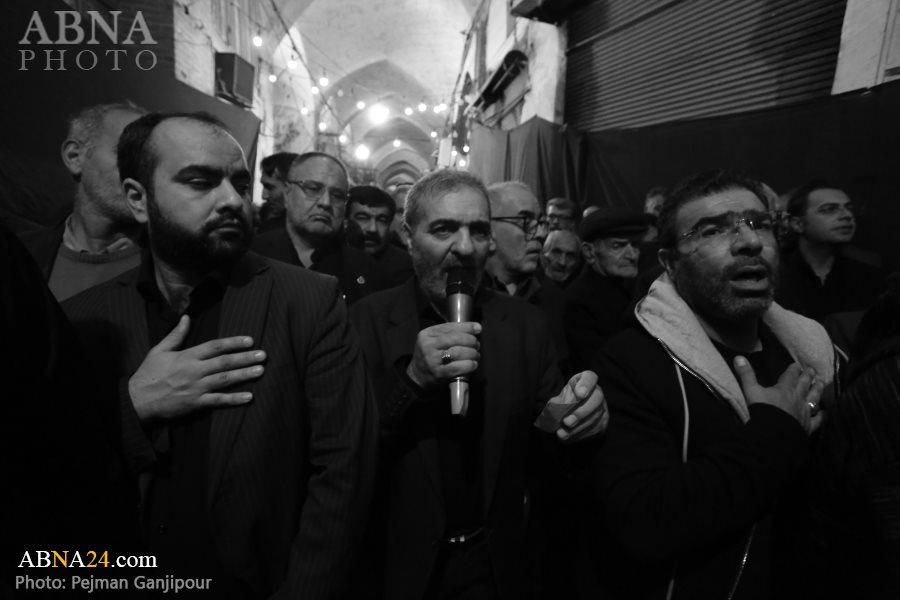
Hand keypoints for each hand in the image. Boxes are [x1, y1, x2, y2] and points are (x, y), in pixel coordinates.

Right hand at [128, 315, 266, 421]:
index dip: (233, 343)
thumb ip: (176, 335)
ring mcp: (196, 387)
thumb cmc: (148, 374)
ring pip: (224, 380)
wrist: (136, 400)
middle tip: (263, 355)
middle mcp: (194, 370)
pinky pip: (218, 401)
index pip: (215, 346)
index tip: (250, 340)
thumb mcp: (159, 350)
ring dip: (244, 375)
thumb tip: (186, 318)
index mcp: (187, 356)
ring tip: (261, 371)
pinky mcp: (195, 403)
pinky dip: (234, 399)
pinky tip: (249, 397)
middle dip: (245, 358)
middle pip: (224, 362)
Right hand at [406, 322, 480, 389]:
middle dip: (471, 341)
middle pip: (456, 338)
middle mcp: (428, 345)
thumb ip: (451, 333)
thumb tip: (476, 328)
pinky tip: (473, 364)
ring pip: (458, 352)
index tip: (478, 329)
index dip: (467, 327)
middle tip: (477, 346)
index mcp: (427, 334)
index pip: (450, 327)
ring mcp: (432, 360)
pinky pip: (457, 367)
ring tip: (476, 356)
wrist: (416, 377)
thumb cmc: (430, 356)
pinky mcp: (438, 373)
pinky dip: (468, 365)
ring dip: (472, 353)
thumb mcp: (434, 341)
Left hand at [550, 370, 608, 442]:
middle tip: (567, 422)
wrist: (573, 412)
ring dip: (577, 428)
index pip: (590, 377)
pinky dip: (579, 435)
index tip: (579, 394)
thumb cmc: (565, 401)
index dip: (586, 385)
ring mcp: (603, 408)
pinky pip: (594, 430)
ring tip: (562, 434)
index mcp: (586, 380)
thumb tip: (554, 412)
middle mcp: (598, 393)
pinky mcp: (603, 422)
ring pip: (595, 418)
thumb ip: (558, 402)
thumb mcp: (560, 397)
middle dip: (580, 412)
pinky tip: (568, 437)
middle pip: (596, 399)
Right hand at [734, 357, 823, 433]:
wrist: (773, 433)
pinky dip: (822, 415)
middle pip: (805, 384)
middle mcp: (797, 397)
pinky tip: (826, 413)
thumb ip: (746, 374)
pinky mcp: (808, 425)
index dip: (793, 369)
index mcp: (784, 388)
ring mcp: (805, 411)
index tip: (796, 365)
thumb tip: (738, 357)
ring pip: (814, 398)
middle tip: (812, 370)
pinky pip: (818, 419)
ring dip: (818, 390)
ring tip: (822, 383)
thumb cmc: (762, 410)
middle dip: (808, 376)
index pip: (790, 375)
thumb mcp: (751, 391)